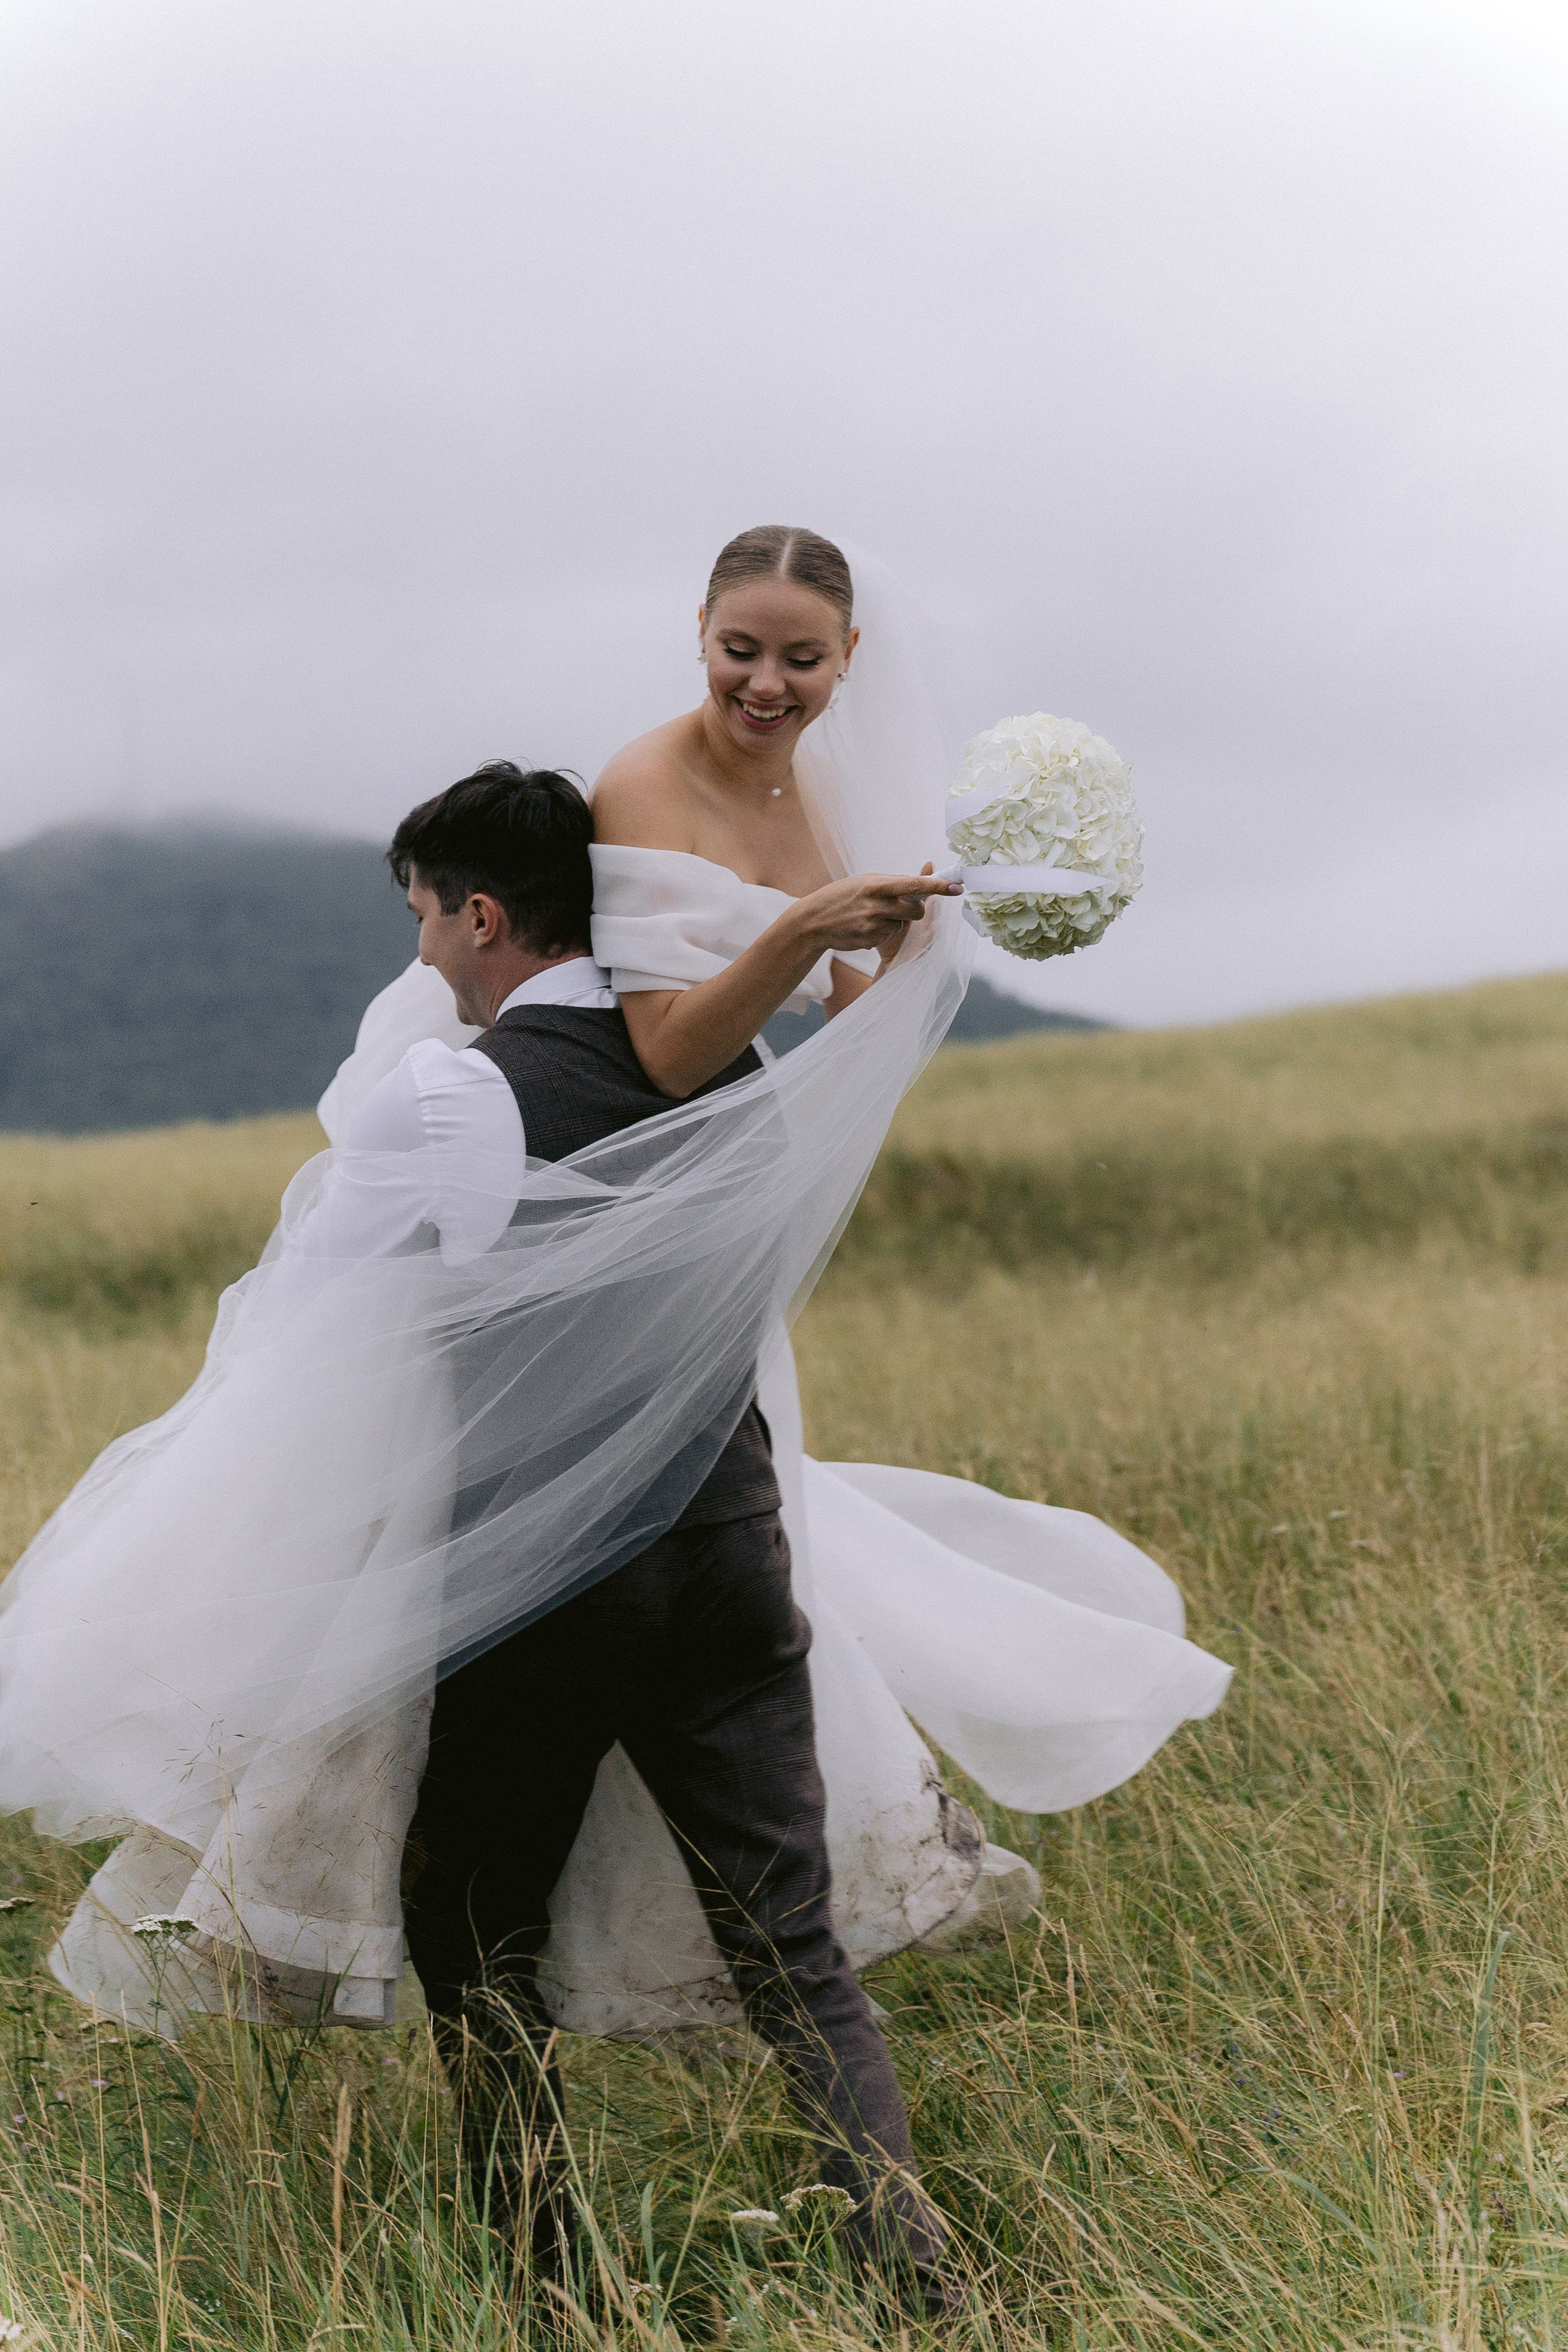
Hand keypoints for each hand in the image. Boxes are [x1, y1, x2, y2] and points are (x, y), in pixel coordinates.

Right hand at [795, 864, 959, 960]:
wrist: (812, 921)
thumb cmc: (842, 895)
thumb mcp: (865, 881)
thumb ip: (894, 880)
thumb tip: (926, 873)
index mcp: (876, 885)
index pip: (914, 885)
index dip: (938, 886)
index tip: (957, 887)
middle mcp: (876, 906)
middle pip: (916, 911)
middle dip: (917, 910)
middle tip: (905, 906)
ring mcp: (873, 926)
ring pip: (902, 925)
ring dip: (895, 920)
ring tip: (872, 915)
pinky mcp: (870, 941)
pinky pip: (889, 936)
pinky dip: (883, 931)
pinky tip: (864, 926)